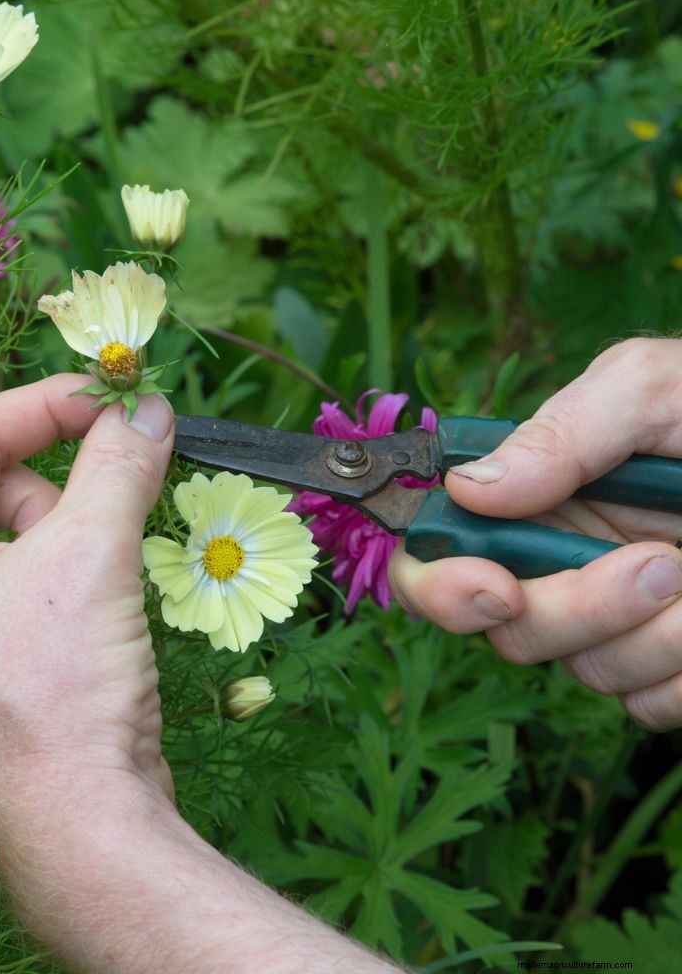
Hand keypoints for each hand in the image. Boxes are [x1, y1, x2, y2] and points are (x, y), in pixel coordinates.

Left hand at [0, 375, 398, 973]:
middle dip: (62, 474)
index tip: (114, 394)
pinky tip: (111, 599)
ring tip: (116, 564)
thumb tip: (147, 406)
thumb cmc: (59, 693)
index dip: (45, 404)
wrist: (82, 833)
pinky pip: (22, 586)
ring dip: (74, 527)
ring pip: (12, 535)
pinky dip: (72, 572)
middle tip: (129, 463)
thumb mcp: (91, 557)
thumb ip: (116, 464)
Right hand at [389, 338, 681, 729]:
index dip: (439, 586)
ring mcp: (616, 622)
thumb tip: (472, 489)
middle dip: (576, 610)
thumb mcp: (653, 389)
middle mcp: (559, 565)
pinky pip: (650, 705)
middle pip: (508, 629)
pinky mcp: (668, 668)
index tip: (496, 588)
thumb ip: (562, 430)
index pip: (435, 557)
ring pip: (588, 672)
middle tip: (658, 566)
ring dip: (656, 636)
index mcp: (533, 499)